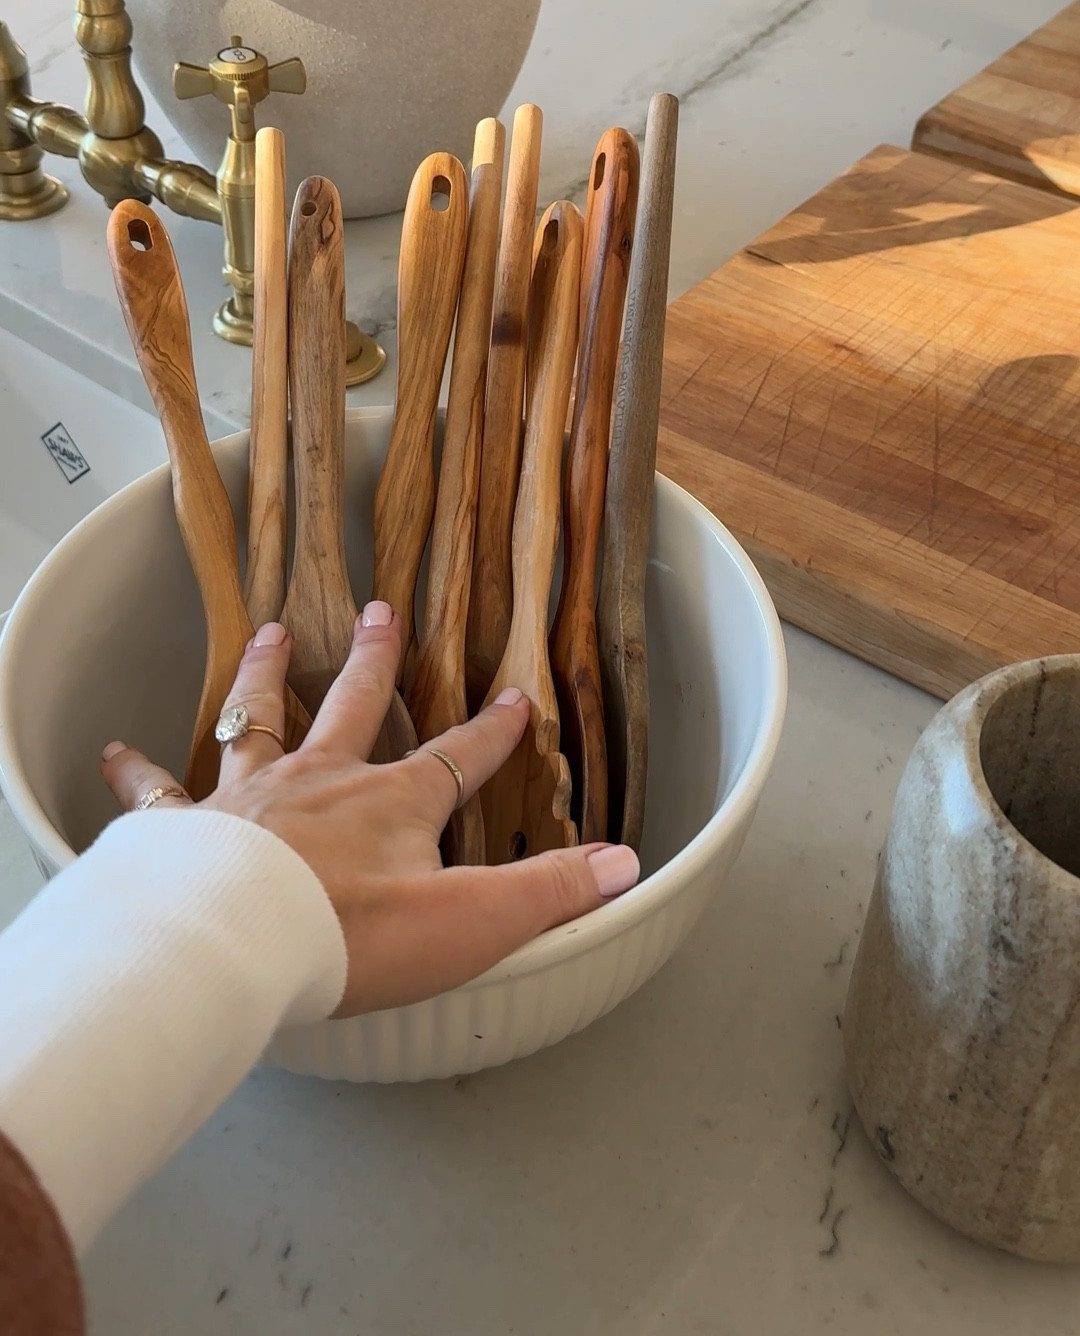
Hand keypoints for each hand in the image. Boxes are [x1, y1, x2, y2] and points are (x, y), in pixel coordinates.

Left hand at [100, 605, 639, 1017]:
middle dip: (376, 661)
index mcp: (393, 803)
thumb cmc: (350, 932)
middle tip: (383, 611)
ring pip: (260, 718)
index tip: (514, 698)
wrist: (238, 942)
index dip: (492, 730)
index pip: (459, 757)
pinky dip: (137, 773)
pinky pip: (157, 792)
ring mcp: (252, 796)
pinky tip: (115, 754)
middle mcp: (322, 782)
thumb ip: (548, 891)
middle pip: (356, 706)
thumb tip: (623, 865)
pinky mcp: (189, 827)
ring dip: (265, 676)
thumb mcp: (471, 919)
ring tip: (267, 633)